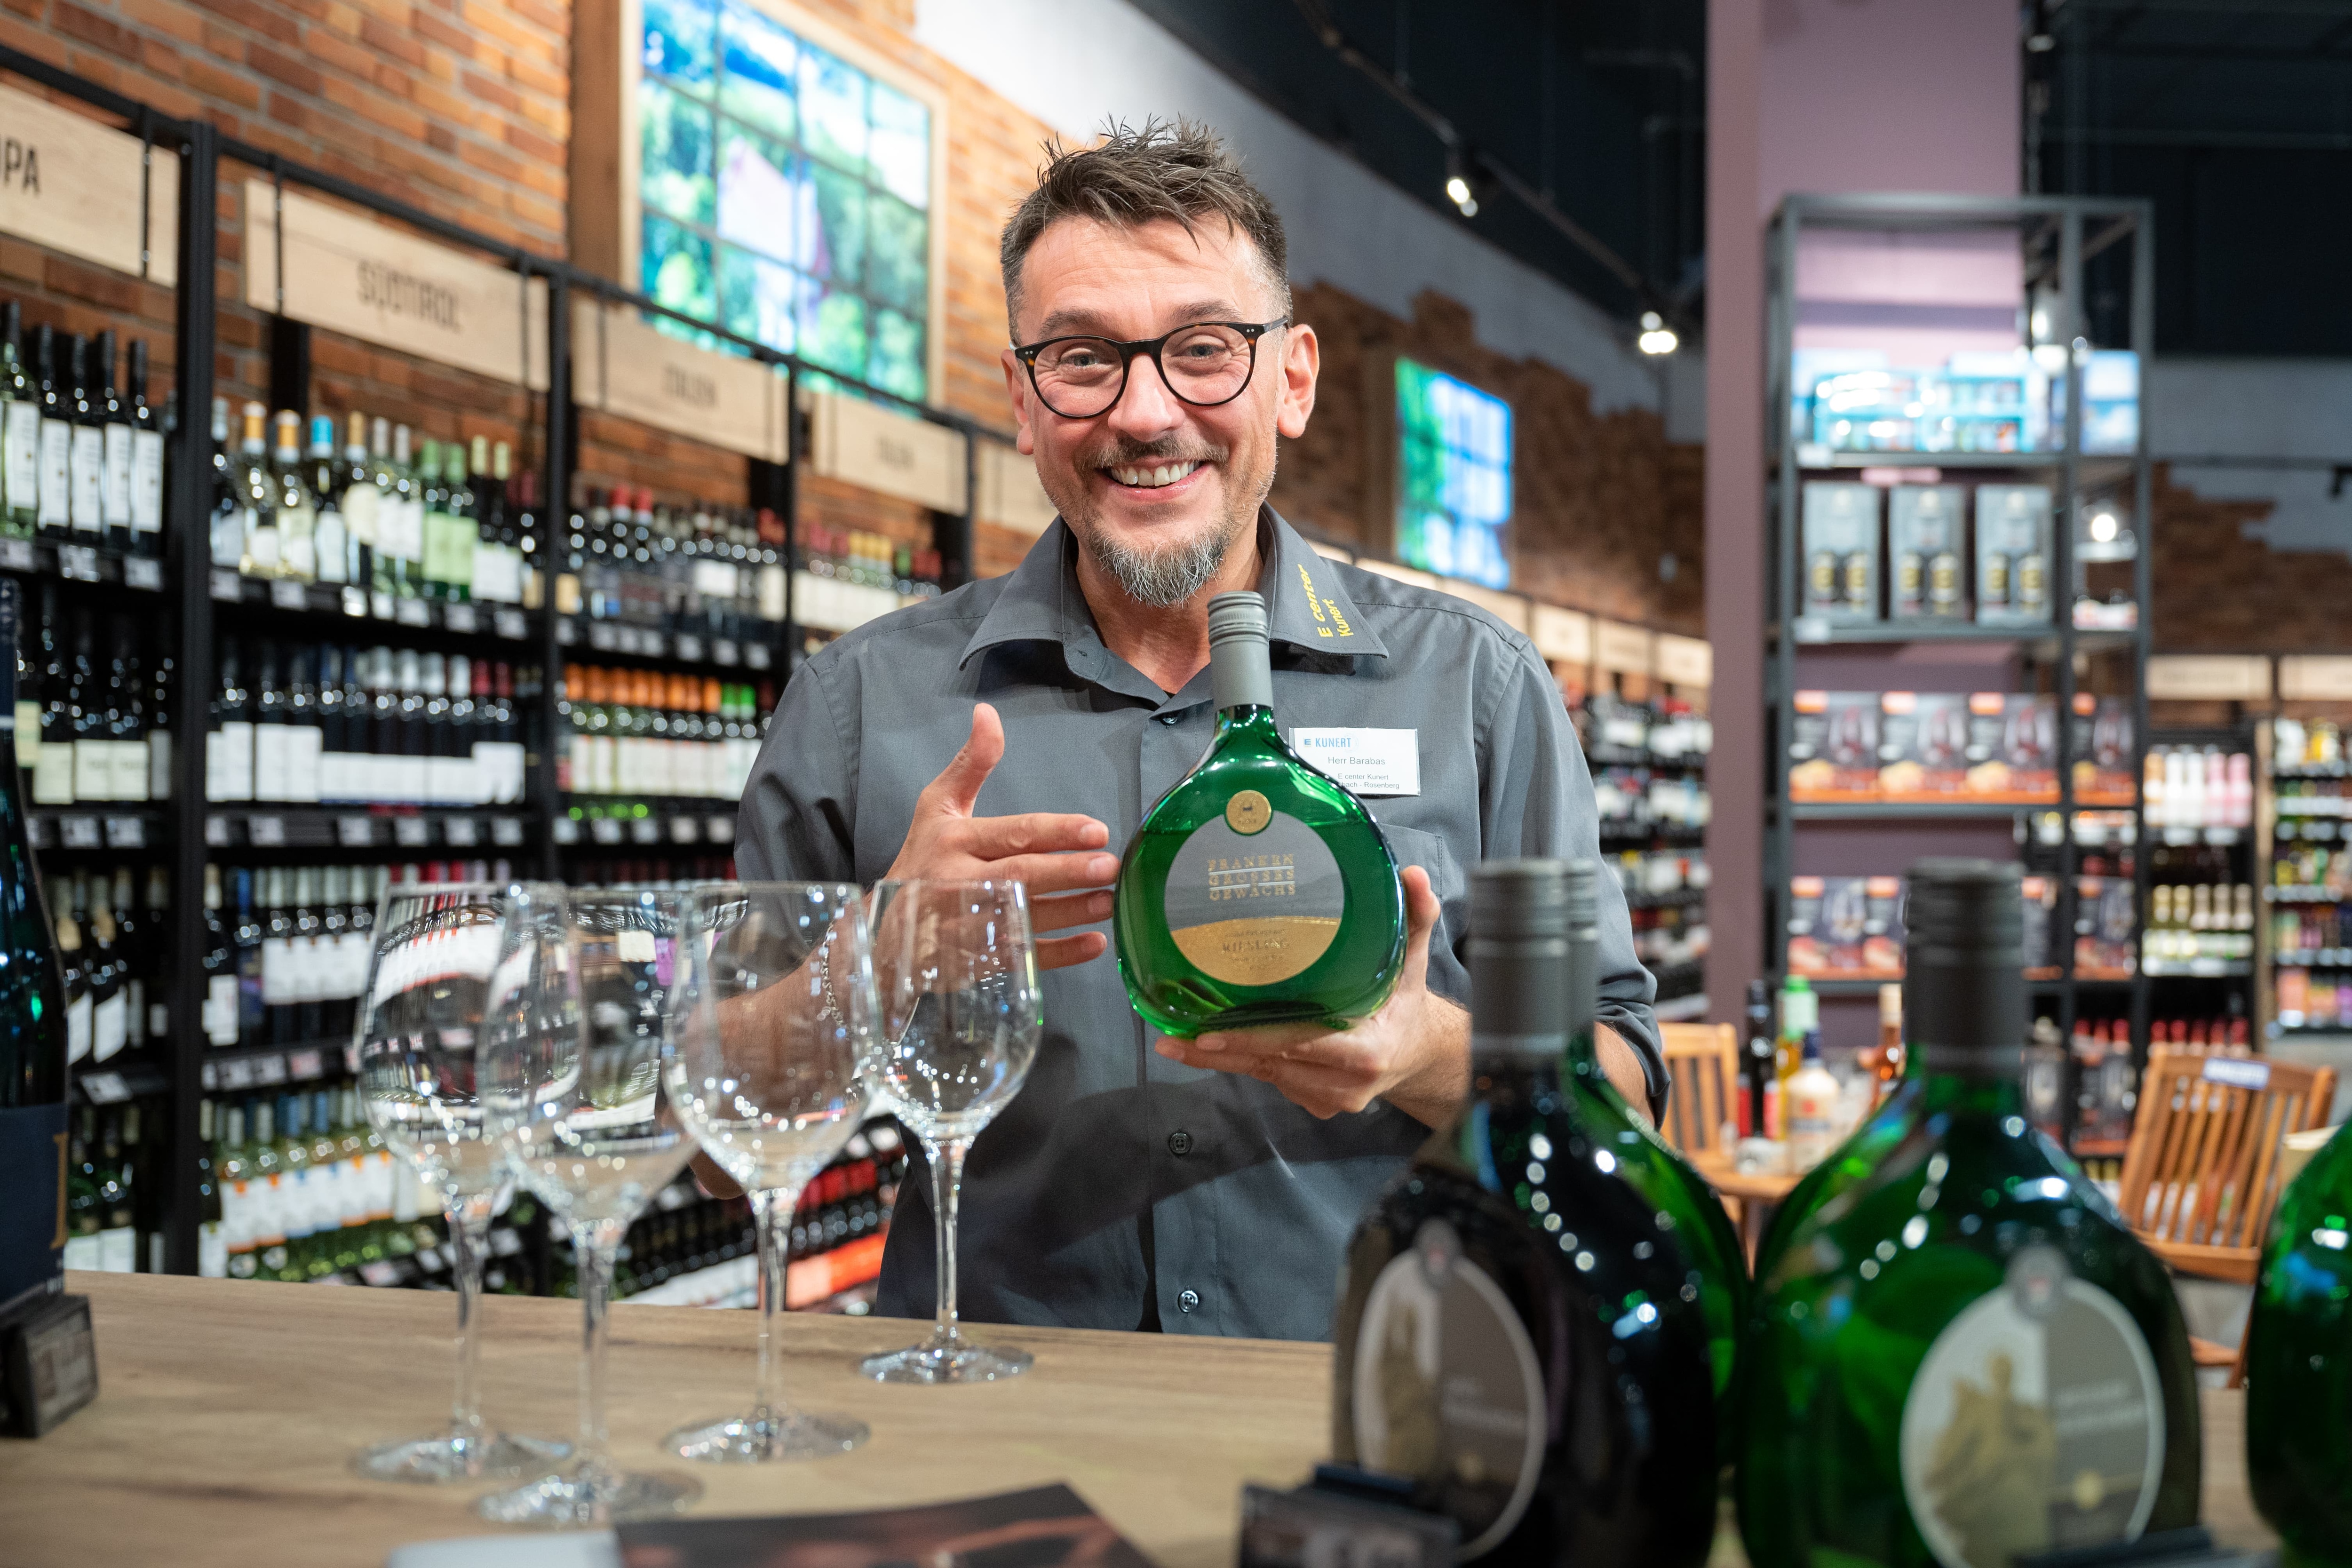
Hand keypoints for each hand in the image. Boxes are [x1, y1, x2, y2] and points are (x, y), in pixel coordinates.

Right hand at [886, 702, 1118, 969]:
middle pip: (1020, 876)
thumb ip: (972, 764)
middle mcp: (959, 882)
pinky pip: (1023, 958)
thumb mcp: (937, 806)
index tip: (1096, 829)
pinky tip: (1094, 943)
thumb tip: (988, 713)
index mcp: (955, 840)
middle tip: (1109, 866)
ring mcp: (967, 926)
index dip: (1055, 831)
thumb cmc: (921, 858)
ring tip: (1110, 901)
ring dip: (1070, 911)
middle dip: (1067, 871)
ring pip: (1026, 918)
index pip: (1012, 833)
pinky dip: (1060, 954)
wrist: (882, 930)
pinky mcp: (976, 960)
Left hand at [1152, 866, 1470, 1124]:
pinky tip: (1205, 1049)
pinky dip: (1243, 1062)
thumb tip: (1412, 875)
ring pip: (1266, 1076)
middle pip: (1273, 1064)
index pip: (1302, 1044)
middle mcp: (1345, 1082)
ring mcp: (1328, 1098)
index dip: (1255, 1039)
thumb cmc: (1408, 1000)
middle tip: (1173, 1038)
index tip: (1209, 1034)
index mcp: (1367, 1049)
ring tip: (1174, 1043)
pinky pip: (1272, 1080)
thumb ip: (1414, 917)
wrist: (1419, 1053)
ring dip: (1222, 1061)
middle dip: (1221, 1052)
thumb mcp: (1413, 957)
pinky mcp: (1315, 1103)